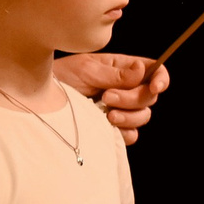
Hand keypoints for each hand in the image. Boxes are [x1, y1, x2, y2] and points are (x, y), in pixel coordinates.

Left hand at [54, 50, 168, 143]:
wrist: (42, 99)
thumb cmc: (63, 77)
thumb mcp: (87, 69)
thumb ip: (116, 74)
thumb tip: (142, 69)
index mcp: (124, 69)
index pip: (154, 71)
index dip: (161, 79)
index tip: (155, 87)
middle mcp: (127, 89)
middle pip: (149, 97)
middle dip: (131, 99)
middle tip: (107, 97)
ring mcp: (122, 109)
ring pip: (143, 116)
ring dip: (127, 116)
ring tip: (105, 113)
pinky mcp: (114, 128)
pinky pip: (131, 135)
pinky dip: (122, 132)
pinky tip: (105, 125)